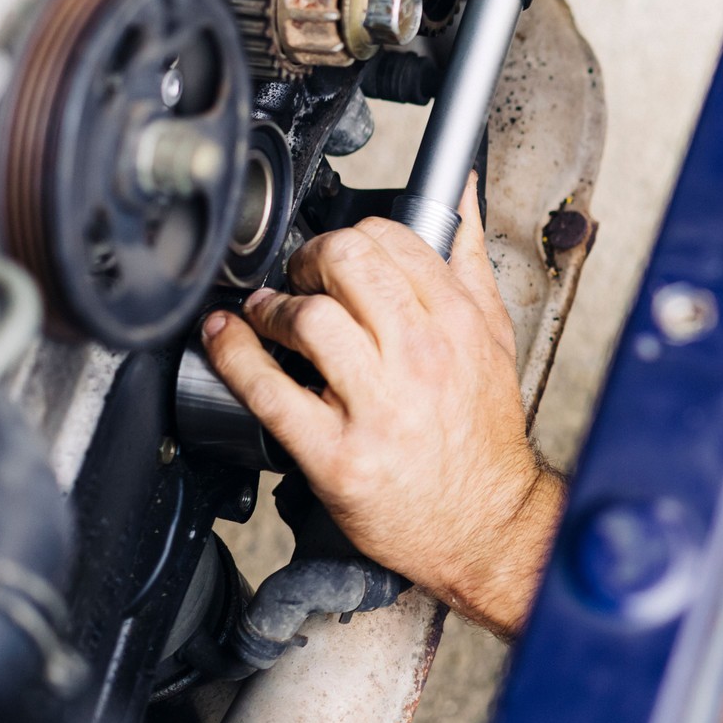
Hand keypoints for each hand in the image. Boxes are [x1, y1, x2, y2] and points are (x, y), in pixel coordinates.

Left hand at [201, 178, 561, 636]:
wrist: (484, 520)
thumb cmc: (484, 434)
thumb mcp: (495, 339)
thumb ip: (471, 265)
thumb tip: (463, 201)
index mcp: (458, 322)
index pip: (392, 241)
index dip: (352, 236)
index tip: (336, 257)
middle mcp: (421, 357)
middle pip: (346, 264)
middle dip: (309, 258)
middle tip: (299, 276)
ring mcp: (378, 406)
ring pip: (307, 319)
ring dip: (271, 307)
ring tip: (268, 314)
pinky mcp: (337, 454)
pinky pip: (269, 392)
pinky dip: (234, 355)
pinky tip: (226, 338)